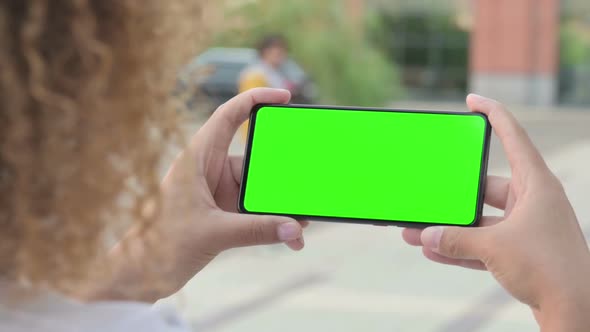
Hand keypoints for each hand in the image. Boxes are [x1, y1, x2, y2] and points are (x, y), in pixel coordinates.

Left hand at [159, 88, 306, 281]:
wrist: (142, 273)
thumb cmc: (161, 244)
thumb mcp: (214, 233)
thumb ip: (257, 230)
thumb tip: (295, 229)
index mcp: (197, 157)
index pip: (228, 115)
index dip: (256, 99)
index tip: (285, 97)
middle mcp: (209, 169)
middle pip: (254, 159)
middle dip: (281, 172)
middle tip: (304, 183)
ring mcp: (217, 191)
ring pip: (259, 188)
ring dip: (279, 205)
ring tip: (301, 221)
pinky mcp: (223, 212)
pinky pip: (256, 210)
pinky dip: (273, 221)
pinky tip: (291, 237)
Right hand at [402, 94, 589, 329]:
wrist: (575, 311)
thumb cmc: (547, 269)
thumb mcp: (493, 248)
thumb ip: (455, 239)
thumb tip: (425, 235)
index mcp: (536, 185)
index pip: (513, 136)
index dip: (493, 113)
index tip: (472, 100)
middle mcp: (533, 201)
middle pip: (486, 186)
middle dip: (454, 194)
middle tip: (429, 190)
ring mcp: (528, 227)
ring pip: (482, 219)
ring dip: (452, 226)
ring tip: (418, 229)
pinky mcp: (523, 251)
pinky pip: (485, 243)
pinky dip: (461, 246)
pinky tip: (432, 251)